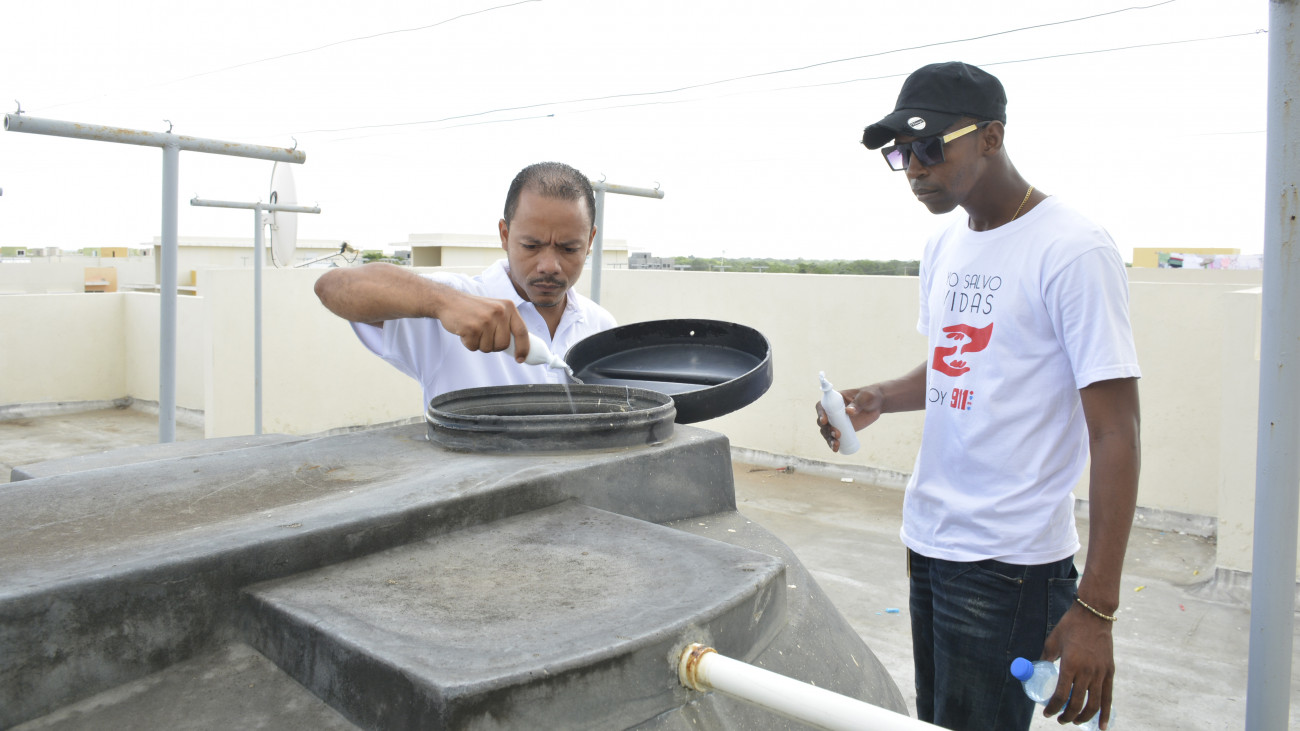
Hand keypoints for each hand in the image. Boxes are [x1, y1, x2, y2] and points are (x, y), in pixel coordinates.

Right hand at [435, 292, 529, 357]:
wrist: (449, 301)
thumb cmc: (473, 309)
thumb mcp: (495, 309)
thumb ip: (506, 323)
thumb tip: (518, 346)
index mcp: (508, 307)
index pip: (522, 331)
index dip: (523, 348)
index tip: (520, 359)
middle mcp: (499, 312)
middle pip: (503, 344)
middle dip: (493, 345)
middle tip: (483, 335)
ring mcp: (485, 320)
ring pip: (488, 348)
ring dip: (479, 344)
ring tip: (473, 329)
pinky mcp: (472, 328)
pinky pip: (474, 347)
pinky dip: (468, 343)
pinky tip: (465, 330)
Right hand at [814, 386, 883, 451]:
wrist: (876, 405)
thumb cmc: (869, 396)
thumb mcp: (865, 397)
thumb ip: (857, 403)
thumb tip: (848, 412)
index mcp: (834, 400)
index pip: (822, 406)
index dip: (820, 413)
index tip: (824, 421)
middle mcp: (832, 411)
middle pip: (822, 422)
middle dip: (827, 429)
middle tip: (837, 434)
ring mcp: (836, 421)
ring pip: (827, 432)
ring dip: (829, 439)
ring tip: (836, 444)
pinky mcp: (842, 430)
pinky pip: (834, 437)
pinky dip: (833, 444)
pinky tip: (835, 449)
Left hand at [1039, 603, 1115, 728]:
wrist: (1094, 615)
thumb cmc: (1070, 626)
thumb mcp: (1053, 641)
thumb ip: (1046, 657)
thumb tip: (1037, 670)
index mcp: (1070, 665)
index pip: (1060, 695)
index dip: (1053, 707)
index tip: (1047, 713)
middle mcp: (1086, 671)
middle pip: (1077, 703)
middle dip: (1067, 716)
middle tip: (1060, 720)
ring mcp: (1100, 673)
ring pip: (1094, 704)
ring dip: (1084, 717)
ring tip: (1075, 722)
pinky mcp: (1109, 672)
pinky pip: (1108, 697)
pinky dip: (1106, 713)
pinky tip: (1102, 726)